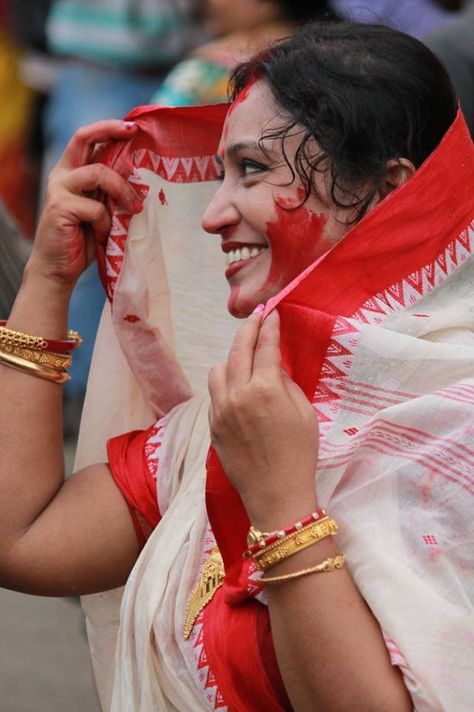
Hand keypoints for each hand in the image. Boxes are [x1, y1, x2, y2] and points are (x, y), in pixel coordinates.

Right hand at [30, 120, 141, 287]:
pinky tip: (103, 235)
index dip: (109, 128)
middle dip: (110, 130)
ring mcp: (59, 189)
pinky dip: (106, 223)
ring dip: (122, 190)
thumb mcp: (103, 211)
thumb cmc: (84, 241)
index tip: (133, 128)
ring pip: (98, 173)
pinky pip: (96, 208)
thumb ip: (112, 193)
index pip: (88, 138)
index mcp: (72, 172)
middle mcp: (63, 175)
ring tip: (134, 208)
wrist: (59, 269)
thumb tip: (143, 179)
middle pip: (83, 137)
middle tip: (133, 133)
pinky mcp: (60, 207)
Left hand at [208, 310, 319, 528]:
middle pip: (237, 350)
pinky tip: (237, 386)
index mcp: (265, 389)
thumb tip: (272, 367)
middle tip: (256, 319)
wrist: (276, 495)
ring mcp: (221, 410)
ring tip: (244, 357)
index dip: (269, 327)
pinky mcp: (213, 425)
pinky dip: (225, 383)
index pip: (265, 347)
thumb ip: (286, 383)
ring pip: (218, 370)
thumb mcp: (304, 413)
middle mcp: (237, 394)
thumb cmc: (299, 454)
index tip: (272, 313)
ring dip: (231, 358)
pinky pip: (214, 393)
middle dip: (247, 330)